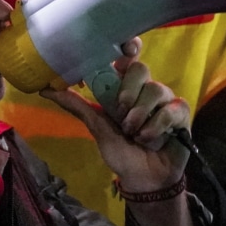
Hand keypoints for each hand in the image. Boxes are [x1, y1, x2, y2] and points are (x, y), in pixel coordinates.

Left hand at [40, 42, 189, 193]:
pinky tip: (149, 139)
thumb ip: (76, 106)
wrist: (144, 179)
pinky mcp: (180, 113)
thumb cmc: (121, 150)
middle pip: (140, 69)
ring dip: (139, 114)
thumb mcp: (96, 127)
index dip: (128, 47)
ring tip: (133, 133)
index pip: (128, 57)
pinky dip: (156, 126)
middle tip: (121, 111)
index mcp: (124, 87)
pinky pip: (170, 109)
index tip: (125, 49)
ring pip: (155, 88)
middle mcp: (144, 89)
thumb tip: (44, 88)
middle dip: (128, 90)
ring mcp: (164, 99)